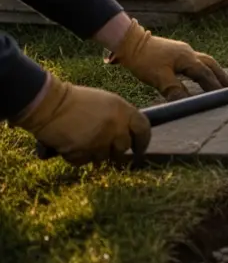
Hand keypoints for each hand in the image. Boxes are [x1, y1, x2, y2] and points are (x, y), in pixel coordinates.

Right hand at [14, 75, 150, 165]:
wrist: (49, 105)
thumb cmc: (77, 101)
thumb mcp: (106, 103)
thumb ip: (120, 118)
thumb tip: (128, 135)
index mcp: (123, 111)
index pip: (143, 129)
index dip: (143, 141)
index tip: (139, 149)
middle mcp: (115, 127)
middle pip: (124, 148)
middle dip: (116, 151)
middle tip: (107, 149)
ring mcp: (99, 141)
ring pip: (104, 157)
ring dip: (95, 153)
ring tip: (83, 140)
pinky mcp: (83, 152)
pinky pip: (85, 161)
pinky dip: (79, 157)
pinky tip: (72, 145)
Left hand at [109, 20, 227, 100]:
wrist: (128, 42)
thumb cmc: (143, 59)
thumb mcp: (158, 77)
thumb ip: (174, 90)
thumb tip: (187, 103)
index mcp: (187, 58)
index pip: (206, 74)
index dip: (216, 86)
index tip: (225, 96)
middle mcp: (189, 53)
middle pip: (211, 65)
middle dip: (221, 77)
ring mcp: (183, 51)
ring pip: (204, 62)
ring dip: (214, 72)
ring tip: (221, 82)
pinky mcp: (176, 52)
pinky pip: (196, 61)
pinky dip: (203, 69)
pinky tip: (200, 75)